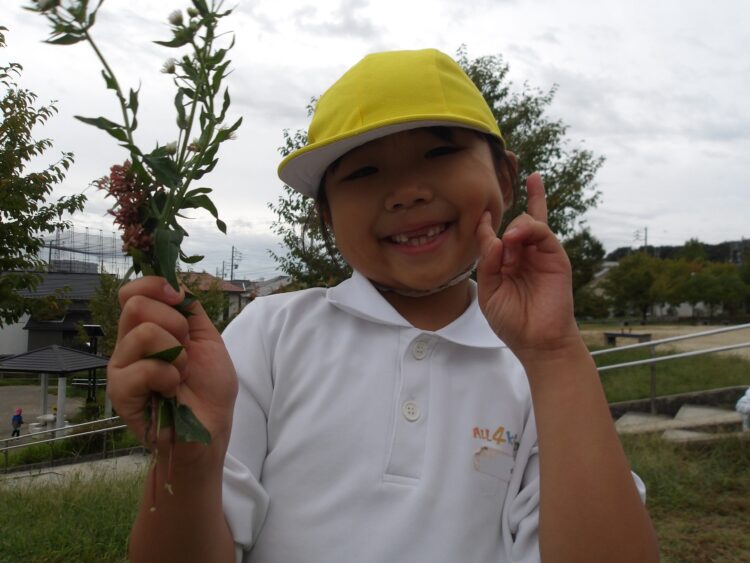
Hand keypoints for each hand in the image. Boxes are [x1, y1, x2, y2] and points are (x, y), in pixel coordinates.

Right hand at [107, 276, 237, 467]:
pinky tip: (172, 390)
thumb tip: (174, 283)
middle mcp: (129, 344)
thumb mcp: (208, 338)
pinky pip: (141, 368)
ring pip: (141, 333)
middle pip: (135, 304)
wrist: (210, 428)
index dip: (155, 285)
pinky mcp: (120, 391)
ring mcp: (122, 367)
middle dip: (173, 323)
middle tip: (186, 349)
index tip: (177, 298)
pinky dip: (167, 376)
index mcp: (149, 329)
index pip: (134, 292)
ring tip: (180, 374)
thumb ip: (190, 309)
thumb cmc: (209, 388)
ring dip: (175, 353)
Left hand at [476, 173, 578, 358]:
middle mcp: (523, 256)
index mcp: (505, 264)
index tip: (482, 216)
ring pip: (529, 222)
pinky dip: (529, 228)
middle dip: (503, 226)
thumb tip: (494, 239)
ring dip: (516, 226)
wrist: (537, 341)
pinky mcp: (555, 257)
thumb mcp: (489, 293)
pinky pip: (543, 232)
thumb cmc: (512, 321)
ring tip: (509, 239)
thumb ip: (488, 265)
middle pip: (517, 223)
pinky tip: (515, 236)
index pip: (497, 236)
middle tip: (499, 247)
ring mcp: (540, 255)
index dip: (487, 225)